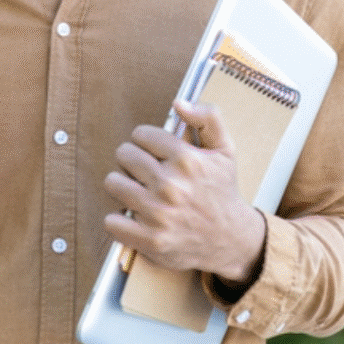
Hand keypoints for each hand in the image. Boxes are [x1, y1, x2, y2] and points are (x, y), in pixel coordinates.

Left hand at [102, 99, 265, 282]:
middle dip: (132, 160)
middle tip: (144, 170)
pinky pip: (112, 221)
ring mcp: (158, 214)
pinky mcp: (150, 240)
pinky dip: (119, 220)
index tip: (153, 150)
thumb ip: (208, 117)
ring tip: (138, 190)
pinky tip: (134, 216)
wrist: (231, 239)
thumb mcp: (225, 149)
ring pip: (113, 183)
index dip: (145, 140)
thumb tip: (179, 102)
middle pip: (124, 154)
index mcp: (187, 160)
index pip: (141, 134)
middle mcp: (171, 185)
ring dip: (122, 185)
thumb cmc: (222, 191)